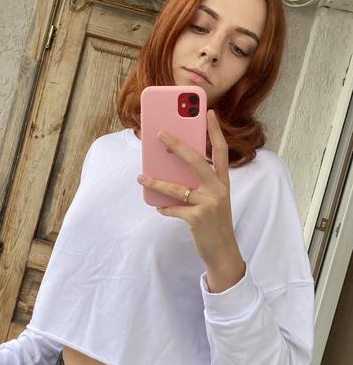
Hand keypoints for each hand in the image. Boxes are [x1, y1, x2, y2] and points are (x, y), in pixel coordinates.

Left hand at [136, 109, 243, 270]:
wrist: (222, 251)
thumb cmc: (214, 222)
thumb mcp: (212, 200)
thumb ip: (199, 184)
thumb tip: (170, 171)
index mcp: (222, 182)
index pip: (221, 151)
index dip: (216, 131)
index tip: (209, 113)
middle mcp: (218, 189)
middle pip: (195, 160)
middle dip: (176, 145)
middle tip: (160, 134)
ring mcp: (209, 203)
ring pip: (177, 187)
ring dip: (156, 182)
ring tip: (142, 176)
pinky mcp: (197, 218)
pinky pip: (173, 208)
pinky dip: (164, 208)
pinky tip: (158, 207)